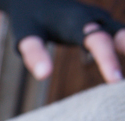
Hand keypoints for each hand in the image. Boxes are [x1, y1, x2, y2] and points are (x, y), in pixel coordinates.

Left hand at [0, 0, 124, 80]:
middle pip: (116, 35)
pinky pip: (118, 36)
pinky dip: (124, 46)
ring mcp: (100, 19)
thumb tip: (44, 75)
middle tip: (124, 80)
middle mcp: (94, 18)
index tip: (116, 80)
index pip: (97, 41)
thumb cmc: (29, 20)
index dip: (107, 59)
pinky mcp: (101, 23)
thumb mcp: (26, 37)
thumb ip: (35, 55)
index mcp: (77, 23)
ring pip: (121, 33)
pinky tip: (123, 66)